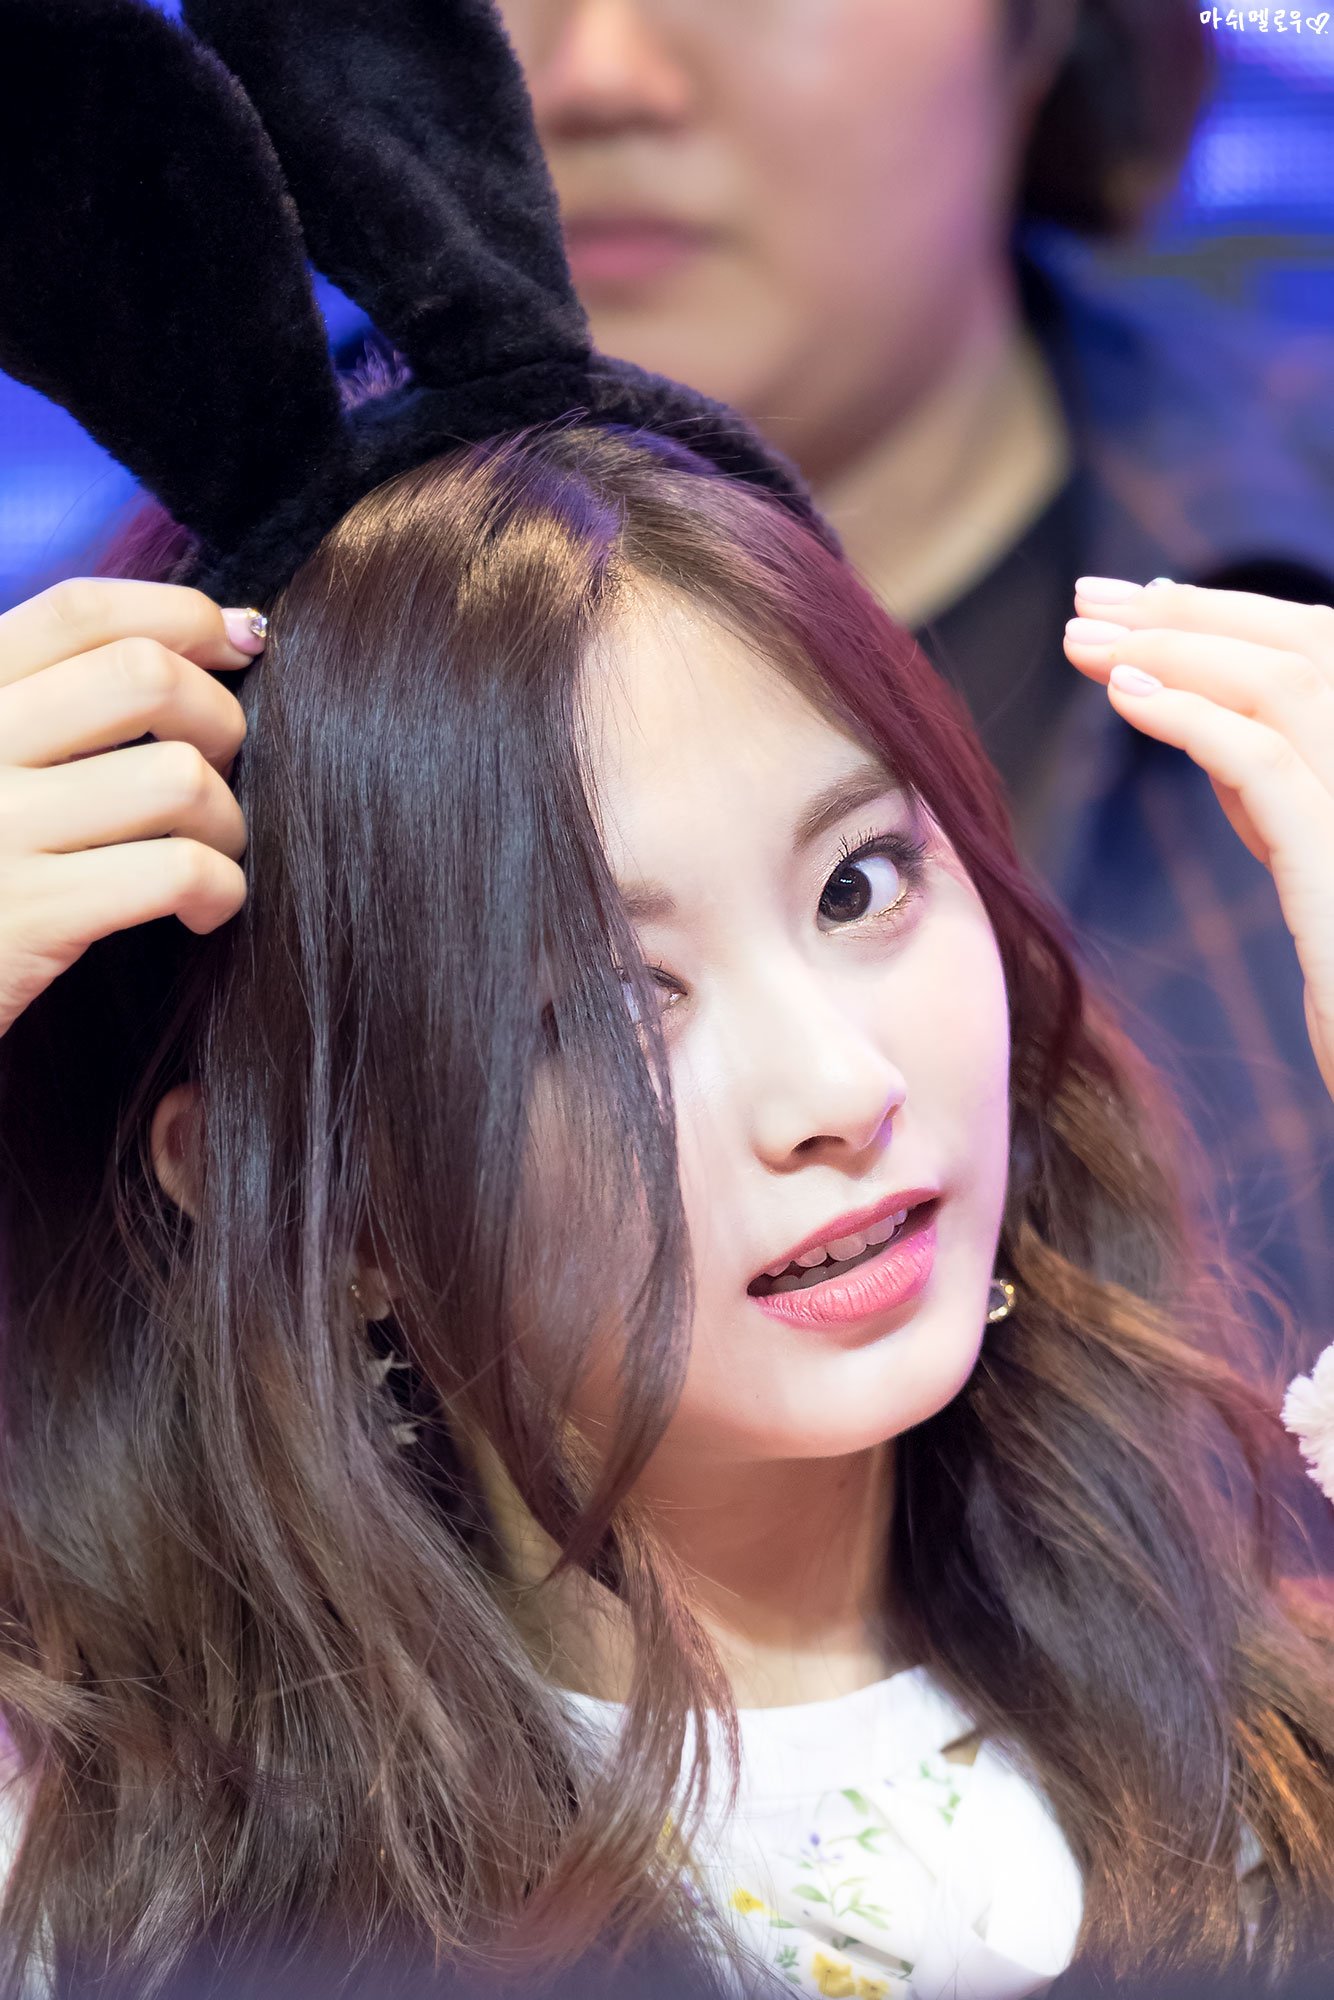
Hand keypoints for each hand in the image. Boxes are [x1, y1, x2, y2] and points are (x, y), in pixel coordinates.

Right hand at [0, 577, 263, 1039]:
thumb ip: (51, 699)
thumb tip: (205, 637)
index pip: (82, 610)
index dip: (184, 614)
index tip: (242, 641)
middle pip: (144, 676)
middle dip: (220, 717)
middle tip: (221, 770)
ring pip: (178, 776)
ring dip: (228, 817)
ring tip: (212, 851)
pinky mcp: (33, 915)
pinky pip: (178, 871)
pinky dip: (222, 889)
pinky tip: (203, 911)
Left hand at [1063, 577, 1333, 1102]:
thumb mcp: (1315, 868)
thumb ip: (1276, 793)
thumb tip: (1193, 716)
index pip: (1320, 652)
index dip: (1227, 617)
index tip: (1137, 602)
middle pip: (1305, 647)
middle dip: (1189, 614)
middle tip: (1087, 601)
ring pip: (1284, 686)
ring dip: (1173, 649)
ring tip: (1081, 640)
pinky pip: (1267, 762)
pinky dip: (1191, 718)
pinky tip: (1124, 695)